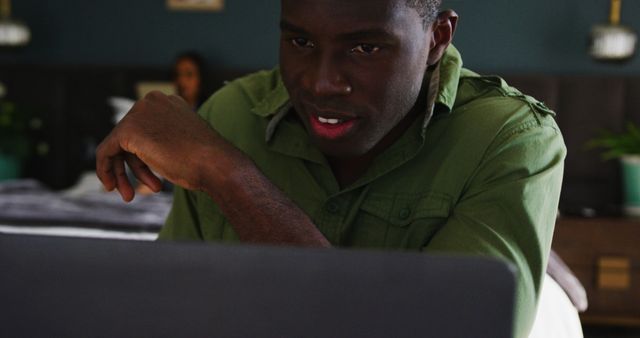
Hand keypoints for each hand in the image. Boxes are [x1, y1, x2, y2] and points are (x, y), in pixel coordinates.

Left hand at [96, 91, 219, 200]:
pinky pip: (106, 151)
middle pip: (130, 136)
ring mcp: (140, 113)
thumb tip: (152, 152)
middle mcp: (153, 102)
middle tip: (133, 192)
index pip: (145, 128)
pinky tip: (111, 186)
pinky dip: (105, 169)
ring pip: (118, 145)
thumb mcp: (186, 144)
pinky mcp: (129, 130)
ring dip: (121, 173)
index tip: (147, 179)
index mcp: (169, 102)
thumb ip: (167, 141)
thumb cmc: (208, 162)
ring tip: (129, 196)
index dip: (143, 157)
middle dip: (133, 166)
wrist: (216, 164)